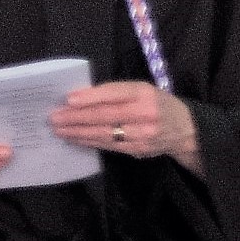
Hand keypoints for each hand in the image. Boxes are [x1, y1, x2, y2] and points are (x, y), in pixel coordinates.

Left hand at [51, 81, 200, 170]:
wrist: (185, 129)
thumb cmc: (154, 103)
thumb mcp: (140, 90)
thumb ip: (114, 92)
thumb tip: (79, 97)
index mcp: (144, 94)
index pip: (114, 94)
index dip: (90, 97)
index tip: (68, 100)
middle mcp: (145, 114)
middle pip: (105, 116)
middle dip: (76, 117)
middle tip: (54, 118)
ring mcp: (142, 135)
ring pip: (104, 134)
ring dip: (78, 132)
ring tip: (59, 130)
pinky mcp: (138, 150)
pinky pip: (108, 146)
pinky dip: (89, 142)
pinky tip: (74, 139)